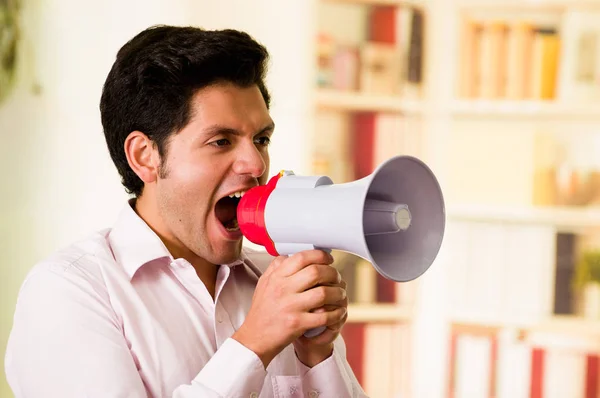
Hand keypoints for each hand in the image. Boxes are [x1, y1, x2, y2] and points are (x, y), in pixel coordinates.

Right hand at [232, 250, 346, 368]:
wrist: (254, 338)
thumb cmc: (261, 312)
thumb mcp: (263, 284)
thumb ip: (275, 268)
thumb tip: (289, 255)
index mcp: (276, 277)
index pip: (302, 257)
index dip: (320, 255)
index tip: (328, 259)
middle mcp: (283, 289)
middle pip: (316, 272)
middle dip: (332, 273)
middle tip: (337, 277)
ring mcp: (290, 306)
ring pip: (323, 293)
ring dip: (337, 293)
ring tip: (340, 294)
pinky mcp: (297, 323)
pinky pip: (324, 316)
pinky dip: (336, 313)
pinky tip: (338, 312)